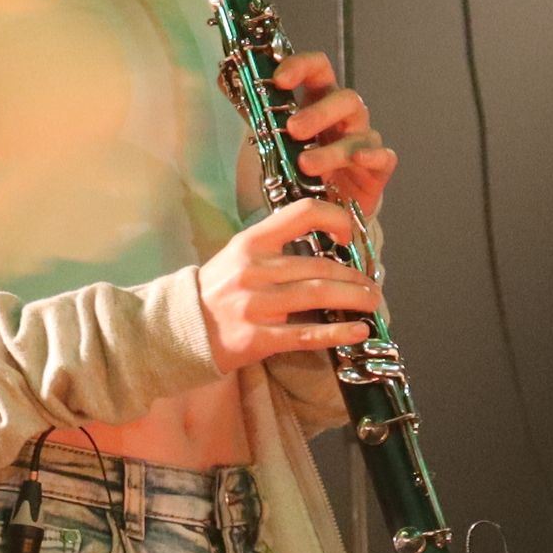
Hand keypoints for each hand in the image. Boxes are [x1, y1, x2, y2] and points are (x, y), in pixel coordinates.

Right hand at [196, 199, 380, 375]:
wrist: (181, 328)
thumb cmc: (217, 289)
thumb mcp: (237, 255)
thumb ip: (275, 246)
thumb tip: (327, 247)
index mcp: (250, 242)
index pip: (302, 213)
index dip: (335, 219)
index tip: (348, 236)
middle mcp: (253, 270)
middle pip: (320, 266)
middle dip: (355, 276)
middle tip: (371, 285)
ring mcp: (255, 305)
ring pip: (319, 296)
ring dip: (354, 299)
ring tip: (371, 303)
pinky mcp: (258, 338)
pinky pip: (307, 335)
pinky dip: (338, 333)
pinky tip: (359, 331)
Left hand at [268, 50, 396, 220]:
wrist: (324, 204)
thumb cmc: (299, 163)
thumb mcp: (273, 136)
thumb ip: (255, 109)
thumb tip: (223, 79)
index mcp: (318, 100)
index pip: (317, 68)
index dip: (301, 67)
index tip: (279, 79)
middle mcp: (344, 116)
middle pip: (343, 98)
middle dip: (318, 112)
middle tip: (293, 129)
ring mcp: (363, 140)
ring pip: (359, 132)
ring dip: (331, 148)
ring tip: (306, 164)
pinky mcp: (376, 169)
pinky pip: (383, 157)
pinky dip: (372, 157)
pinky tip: (359, 161)